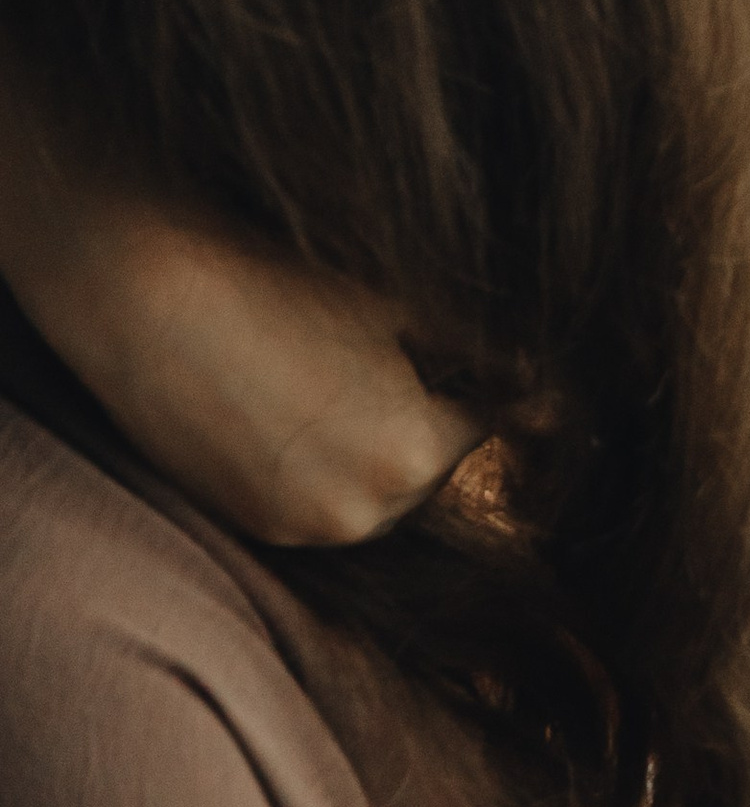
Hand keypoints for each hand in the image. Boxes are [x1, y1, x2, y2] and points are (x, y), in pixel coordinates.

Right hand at [9, 186, 476, 544]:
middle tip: (386, 354)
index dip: (487, 380)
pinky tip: (292, 404)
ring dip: (378, 447)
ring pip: (381, 492)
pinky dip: (324, 464)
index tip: (475, 355)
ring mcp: (306, 528)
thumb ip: (482, 352)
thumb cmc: (282, 279)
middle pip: (436, 467)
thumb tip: (548, 384)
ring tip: (331, 378)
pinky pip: (322, 502)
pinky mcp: (256, 526)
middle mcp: (367, 511)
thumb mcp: (401, 305)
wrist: (143, 292)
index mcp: (419, 454)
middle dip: (429, 416)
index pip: (493, 424)